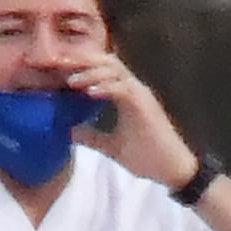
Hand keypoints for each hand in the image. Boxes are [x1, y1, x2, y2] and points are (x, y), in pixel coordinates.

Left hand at [67, 53, 199, 192]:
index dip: (80, 65)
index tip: (57, 67)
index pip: (102, 69)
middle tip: (57, 63)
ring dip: (90, 72)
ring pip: (114, 70)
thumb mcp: (111, 146)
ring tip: (70, 79)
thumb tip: (70, 132)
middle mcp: (134, 89)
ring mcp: (140, 95)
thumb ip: (92, 136)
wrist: (173, 170)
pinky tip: (88, 92)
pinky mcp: (144, 106)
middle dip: (82, 59)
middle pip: (106, 61)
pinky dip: (105, 87)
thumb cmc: (148, 157)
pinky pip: (122, 88)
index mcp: (127, 94)